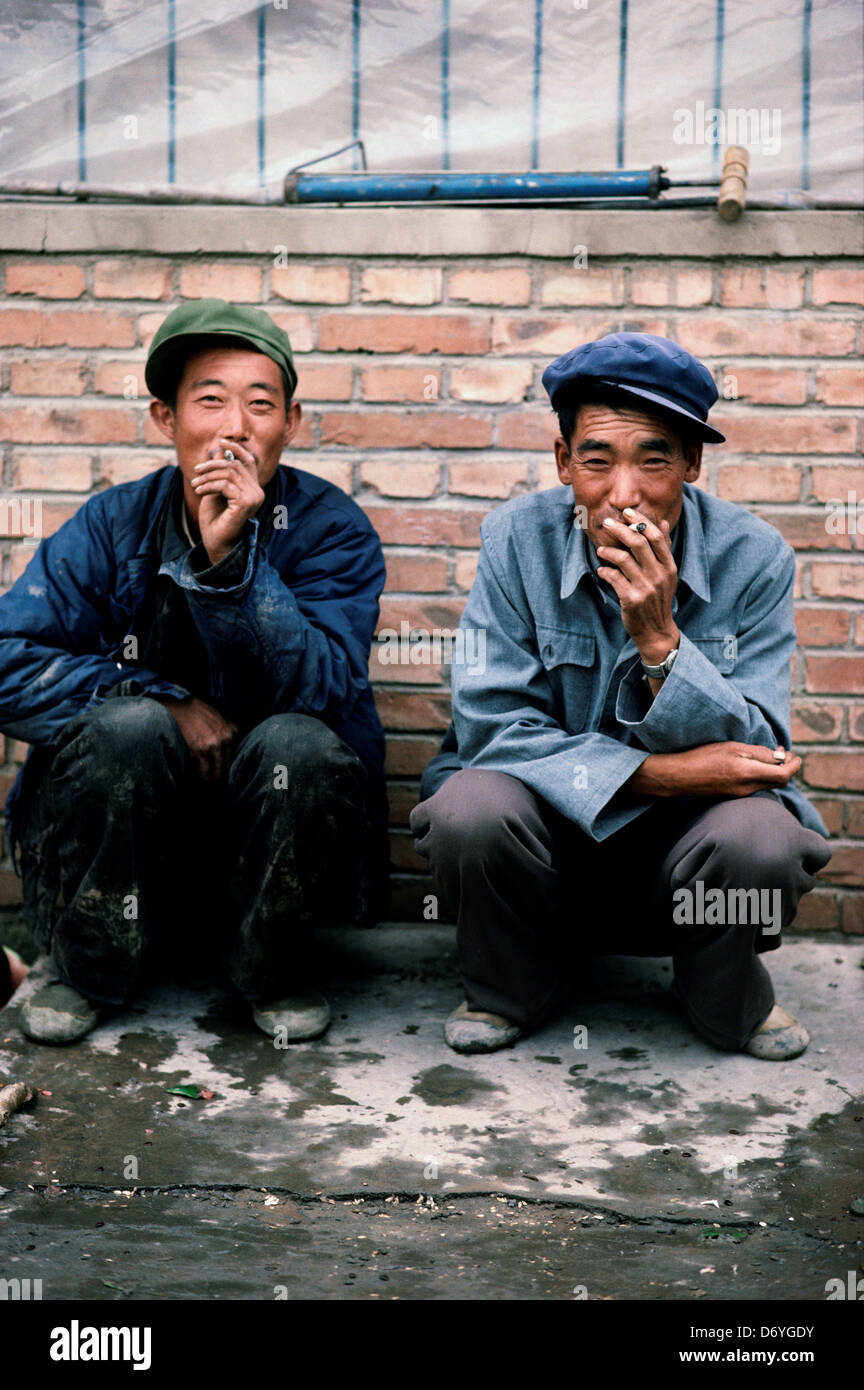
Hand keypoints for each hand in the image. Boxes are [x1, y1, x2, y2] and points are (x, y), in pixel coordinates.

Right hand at [156, 696, 238, 779]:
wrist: (177, 710)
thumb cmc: (195, 712)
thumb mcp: (217, 715)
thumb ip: (228, 726)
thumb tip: (236, 736)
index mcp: (230, 732)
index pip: (232, 758)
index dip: (226, 769)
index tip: (222, 776)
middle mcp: (223, 740)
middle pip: (225, 767)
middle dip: (221, 778)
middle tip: (217, 787)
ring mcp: (211, 746)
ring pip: (216, 772)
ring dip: (212, 782)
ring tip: (209, 789)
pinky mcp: (198, 751)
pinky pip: (204, 772)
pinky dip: (202, 780)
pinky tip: (200, 784)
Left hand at [192, 439, 264, 565]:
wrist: (216, 543)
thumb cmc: (215, 519)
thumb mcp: (215, 490)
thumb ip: (220, 472)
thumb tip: (219, 449)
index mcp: (253, 488)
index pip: (249, 461)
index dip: (237, 449)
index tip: (221, 441)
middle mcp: (258, 492)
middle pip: (235, 465)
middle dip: (212, 466)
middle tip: (196, 472)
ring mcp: (254, 498)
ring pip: (229, 473)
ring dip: (207, 477)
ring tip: (195, 485)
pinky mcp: (246, 503)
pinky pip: (225, 485)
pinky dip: (209, 486)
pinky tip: (199, 492)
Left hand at [595, 507, 678, 661]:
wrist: (656, 631)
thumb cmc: (658, 599)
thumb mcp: (667, 574)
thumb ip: (663, 549)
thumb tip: (661, 522)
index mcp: (669, 566)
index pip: (655, 536)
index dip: (640, 521)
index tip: (626, 512)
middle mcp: (659, 575)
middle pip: (638, 543)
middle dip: (620, 529)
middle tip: (606, 523)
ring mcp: (646, 588)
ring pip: (623, 559)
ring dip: (608, 551)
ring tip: (601, 550)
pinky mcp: (632, 600)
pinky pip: (614, 577)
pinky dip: (605, 571)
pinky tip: (602, 570)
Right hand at [628, 741, 801, 798]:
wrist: (680, 777)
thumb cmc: (703, 758)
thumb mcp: (732, 748)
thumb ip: (758, 753)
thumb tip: (779, 756)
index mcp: (748, 774)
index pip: (783, 775)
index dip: (794, 766)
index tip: (796, 756)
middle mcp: (748, 788)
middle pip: (778, 782)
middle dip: (787, 768)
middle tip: (786, 754)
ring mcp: (740, 794)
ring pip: (767, 784)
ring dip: (774, 771)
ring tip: (771, 756)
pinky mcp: (733, 795)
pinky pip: (755, 786)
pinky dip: (762, 775)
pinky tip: (754, 765)